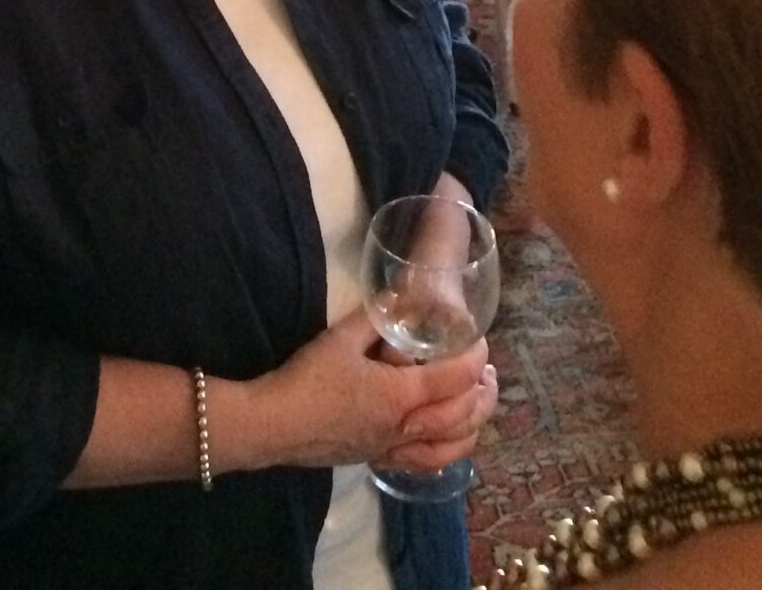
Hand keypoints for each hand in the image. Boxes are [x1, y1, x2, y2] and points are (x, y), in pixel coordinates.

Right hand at [252, 310, 496, 471]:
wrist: (273, 425)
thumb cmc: (306, 379)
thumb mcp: (340, 337)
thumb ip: (376, 317)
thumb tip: (400, 297)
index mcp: (400, 395)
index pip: (455, 378)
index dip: (475, 357)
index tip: (479, 340)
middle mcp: (405, 428)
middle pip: (463, 416)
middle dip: (483, 393)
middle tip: (488, 372)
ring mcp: (393, 449)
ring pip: (451, 448)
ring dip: (473, 426)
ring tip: (476, 406)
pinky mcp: (378, 460)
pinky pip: (425, 464)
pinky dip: (447, 453)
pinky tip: (447, 441)